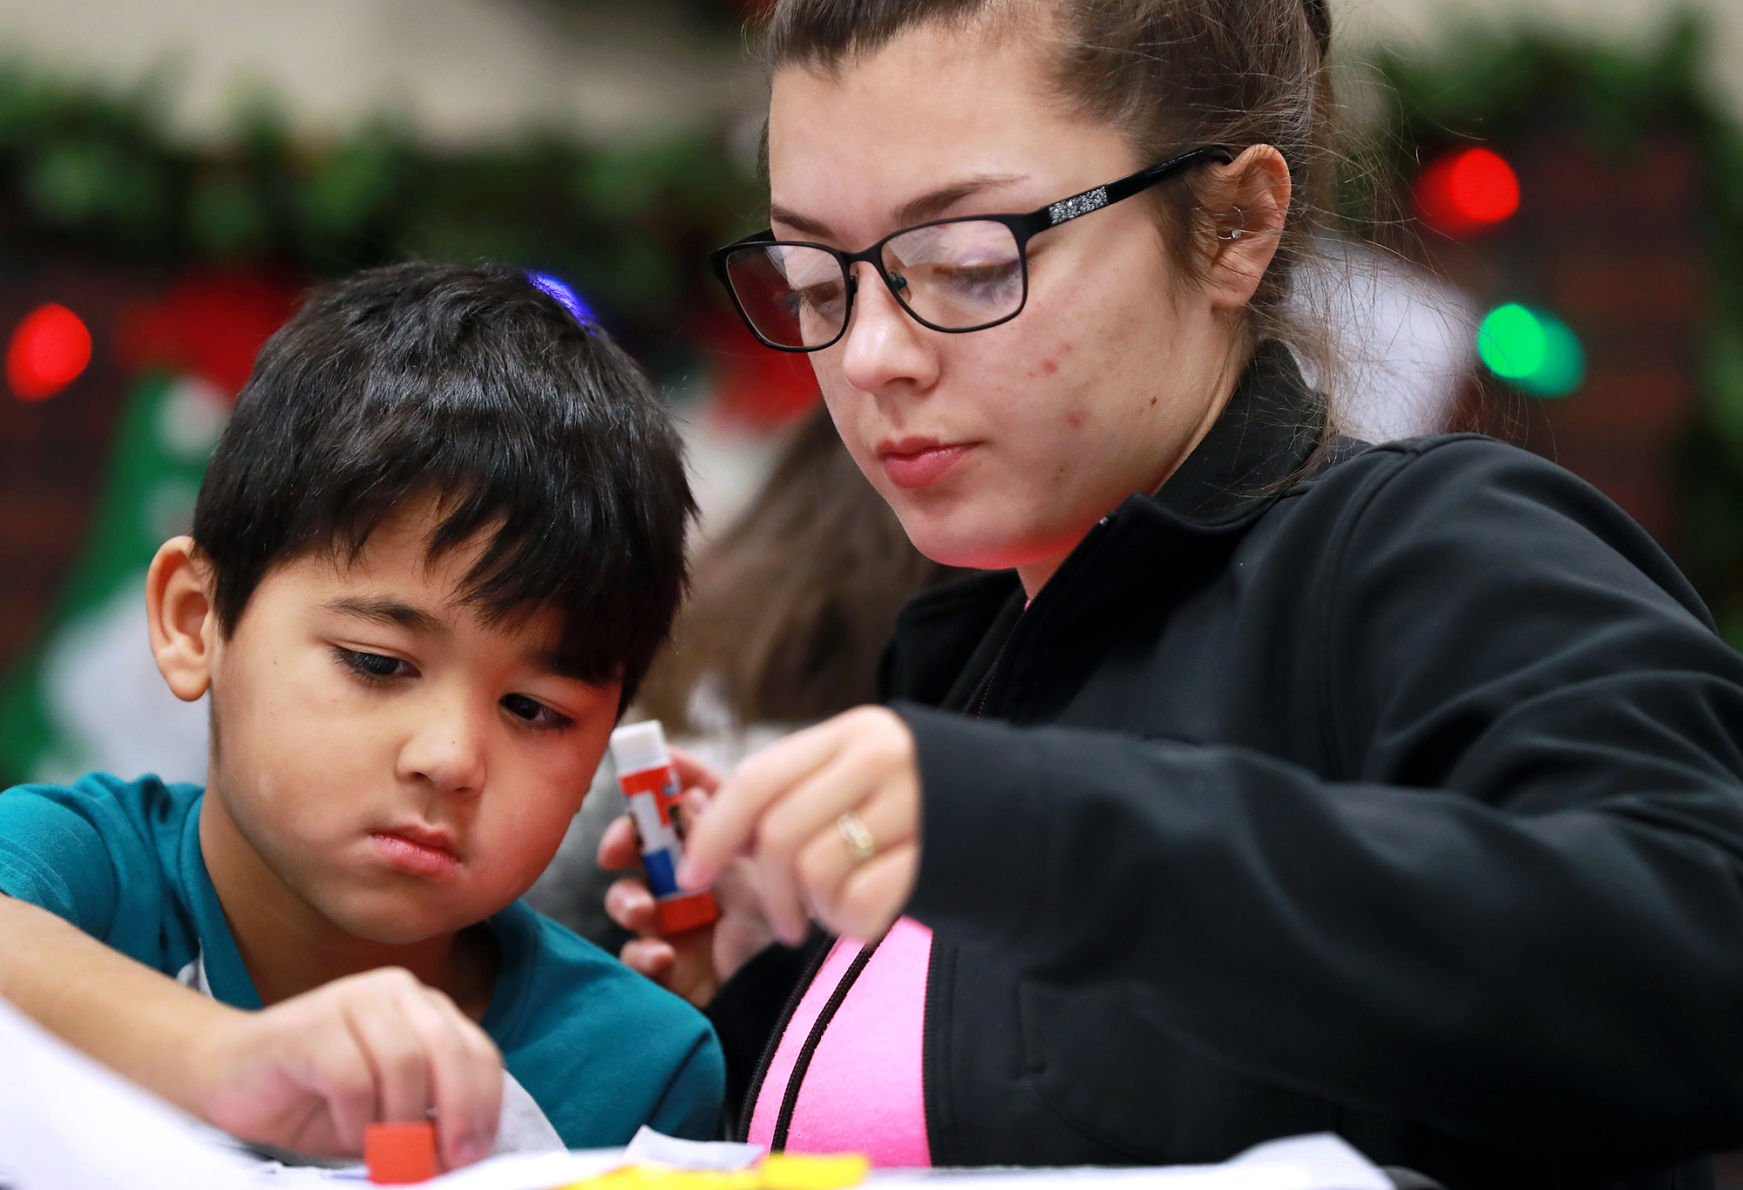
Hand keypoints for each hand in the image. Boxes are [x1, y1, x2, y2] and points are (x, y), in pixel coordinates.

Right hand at [189, 968, 502, 1169]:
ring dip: (399, 1121)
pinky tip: (349, 1134)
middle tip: (442, 1161)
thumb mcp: (387, 1107)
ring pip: (405, 1063)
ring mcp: (354, 999)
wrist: (228, 1075)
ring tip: (383, 1151)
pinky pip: (354, 1079)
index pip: (478, 1051)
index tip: (475, 1152)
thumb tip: (465, 1149)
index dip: (484, 1105)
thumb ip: (427, 1114)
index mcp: (425, 1008)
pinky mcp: (313, 1023)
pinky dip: (358, 1120)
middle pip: (449, 1051)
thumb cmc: (316, 1097)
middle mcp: (397, 992)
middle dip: (456, 1113)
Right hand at [600, 748, 773, 1006]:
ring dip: (628, 901)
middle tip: (616, 852)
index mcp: (715, 846)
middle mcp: (690, 879)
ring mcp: (677, 924)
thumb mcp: (763, 867)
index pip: (674, 807)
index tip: (636, 787)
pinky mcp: (670, 969)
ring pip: (629, 903)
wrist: (804, 983)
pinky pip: (637, 958)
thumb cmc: (791, 918)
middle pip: (638, 852)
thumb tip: (687, 796)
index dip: (653, 790)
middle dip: (621, 846)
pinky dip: (642, 955)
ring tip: (644, 911)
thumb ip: (724, 834)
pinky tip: (662, 955)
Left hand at [680, 706, 920, 944]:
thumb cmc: (920, 809)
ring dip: (815, 909)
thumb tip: (707, 829)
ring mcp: (913, 805)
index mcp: (853, 734)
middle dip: (768, 891)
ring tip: (839, 910)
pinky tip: (869, 917)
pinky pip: (859, 904)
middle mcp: (882, 758)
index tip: (692, 872)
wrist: (1024, 823)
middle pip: (780, 833)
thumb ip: (794, 795)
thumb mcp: (860, 777)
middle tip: (782, 922)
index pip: (758, 778)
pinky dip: (851, 924)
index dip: (714, 831)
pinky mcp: (935, 856)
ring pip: (817, 872)